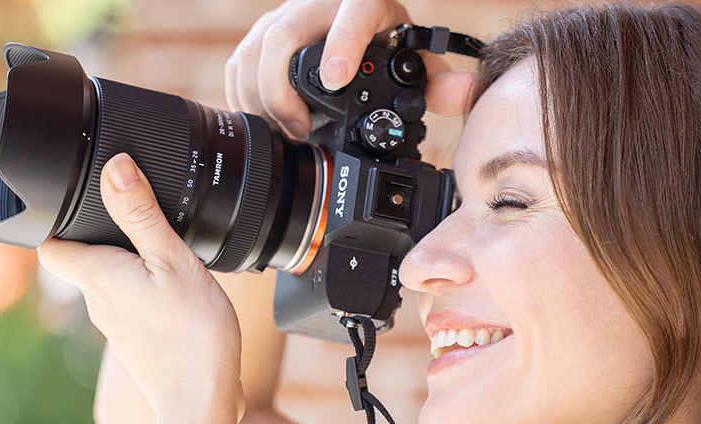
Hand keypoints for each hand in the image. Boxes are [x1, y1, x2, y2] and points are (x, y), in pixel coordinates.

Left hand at [39, 153, 241, 423]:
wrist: (203, 399)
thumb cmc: (192, 336)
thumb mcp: (172, 260)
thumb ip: (142, 214)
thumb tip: (115, 168)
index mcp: (97, 275)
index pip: (49, 242)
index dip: (54, 216)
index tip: (74, 196)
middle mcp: (98, 301)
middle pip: (81, 256)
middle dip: (100, 232)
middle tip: (131, 211)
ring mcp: (115, 323)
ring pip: (109, 278)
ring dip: (127, 259)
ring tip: (161, 248)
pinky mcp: (136, 337)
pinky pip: (130, 300)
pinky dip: (145, 285)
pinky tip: (174, 286)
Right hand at [225, 0, 478, 140]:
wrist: (353, 5)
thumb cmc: (385, 35)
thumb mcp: (414, 52)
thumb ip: (438, 78)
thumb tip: (460, 95)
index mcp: (364, 3)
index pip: (354, 15)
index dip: (341, 46)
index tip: (337, 79)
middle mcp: (318, 5)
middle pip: (282, 39)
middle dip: (282, 92)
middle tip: (300, 130)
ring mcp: (285, 16)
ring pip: (253, 52)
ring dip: (260, 100)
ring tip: (285, 133)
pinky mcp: (262, 32)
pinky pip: (240, 62)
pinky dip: (244, 97)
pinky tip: (262, 121)